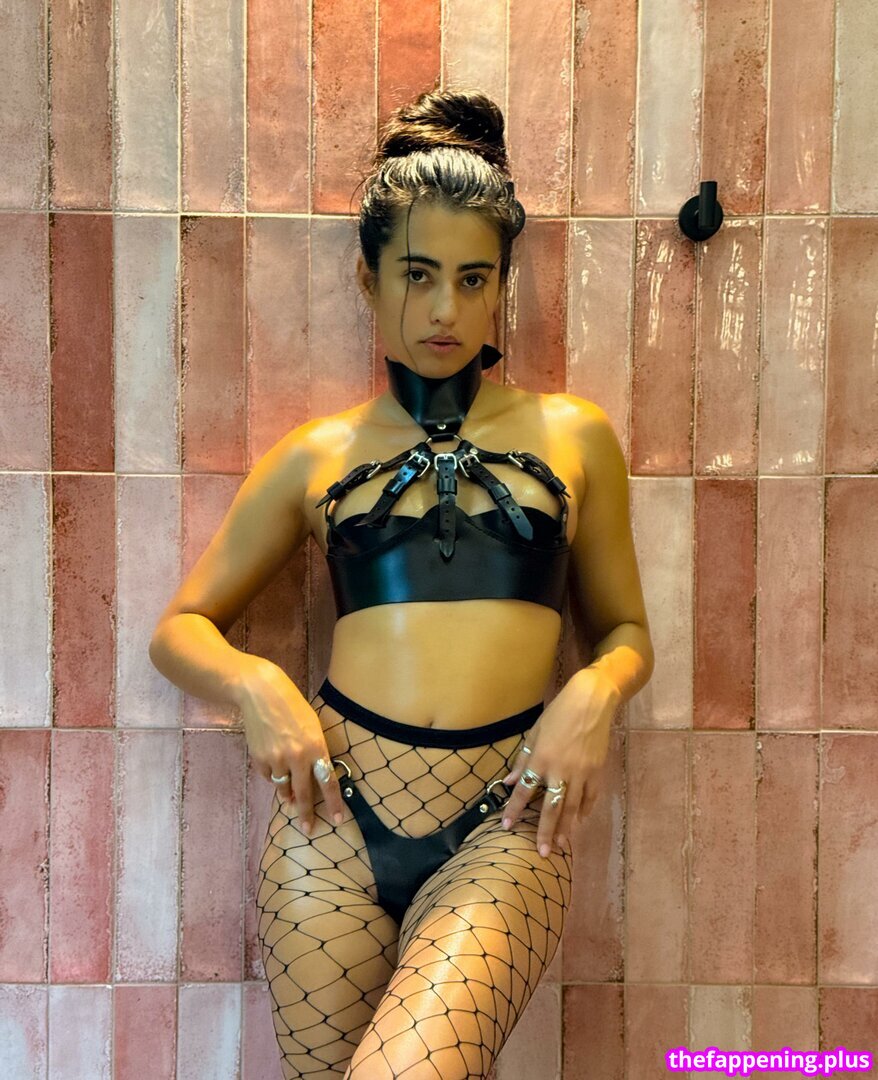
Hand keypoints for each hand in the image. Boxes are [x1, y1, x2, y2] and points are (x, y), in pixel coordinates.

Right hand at [234, 655, 346, 834]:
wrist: (261, 693)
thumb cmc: (293, 707)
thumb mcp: (313, 726)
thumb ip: (315, 752)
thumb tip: (313, 777)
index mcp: (316, 747)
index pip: (328, 781)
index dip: (334, 802)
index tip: (337, 820)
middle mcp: (297, 756)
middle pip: (304, 793)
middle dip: (306, 813)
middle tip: (308, 828)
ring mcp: (277, 759)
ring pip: (284, 788)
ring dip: (288, 794)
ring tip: (290, 795)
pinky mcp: (260, 759)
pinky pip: (269, 777)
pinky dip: (273, 775)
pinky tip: (273, 761)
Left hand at [499, 667, 620, 857]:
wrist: (592, 701)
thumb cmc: (559, 714)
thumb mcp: (535, 732)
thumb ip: (523, 760)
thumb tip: (511, 781)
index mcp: (541, 759)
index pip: (524, 790)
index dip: (514, 809)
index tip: (506, 826)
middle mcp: (561, 770)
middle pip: (551, 808)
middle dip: (545, 832)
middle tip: (542, 853)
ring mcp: (582, 773)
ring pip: (572, 808)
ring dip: (565, 829)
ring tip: (560, 846)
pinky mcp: (597, 772)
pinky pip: (590, 798)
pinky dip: (584, 812)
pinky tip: (578, 823)